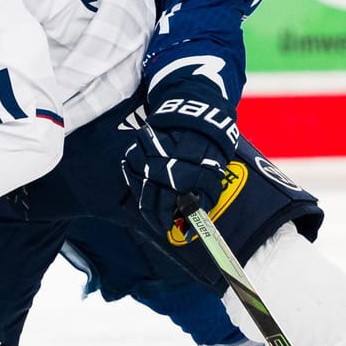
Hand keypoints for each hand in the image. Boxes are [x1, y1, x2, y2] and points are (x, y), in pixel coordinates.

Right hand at [123, 122, 231, 237]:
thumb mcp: (213, 173)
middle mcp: (160, 170)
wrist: (196, 116)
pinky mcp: (137, 149)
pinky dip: (137, 182)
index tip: (170, 229)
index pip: (167, 209)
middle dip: (156, 218)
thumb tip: (196, 219)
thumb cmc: (208, 146)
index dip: (167, 222)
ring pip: (139, 189)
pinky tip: (144, 190)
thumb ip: (203, 197)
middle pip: (150, 203)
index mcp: (181, 178)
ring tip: (152, 212)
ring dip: (146, 202)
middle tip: (161, 225)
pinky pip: (132, 172)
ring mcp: (145, 159)